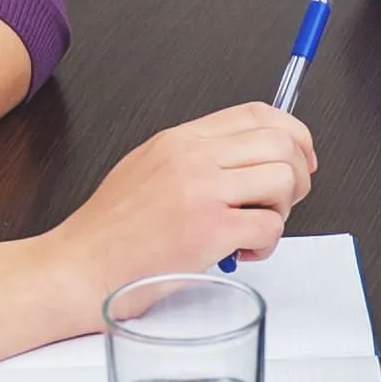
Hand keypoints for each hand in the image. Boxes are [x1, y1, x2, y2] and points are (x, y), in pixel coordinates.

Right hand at [37, 102, 315, 312]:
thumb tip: (246, 156)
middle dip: (298, 174)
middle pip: (281, 143)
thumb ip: (195, 157)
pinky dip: (266, 243)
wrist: (80, 267)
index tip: (300, 157)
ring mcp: (203, 192)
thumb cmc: (111, 231)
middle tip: (281, 201)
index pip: (257, 113)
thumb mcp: (147, 169)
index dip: (293, 133)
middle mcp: (193, 158)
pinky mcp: (210, 231)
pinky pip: (270, 226)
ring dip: (281, 210)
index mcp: (180, 140)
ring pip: (283, 180)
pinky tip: (240, 251)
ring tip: (254, 227)